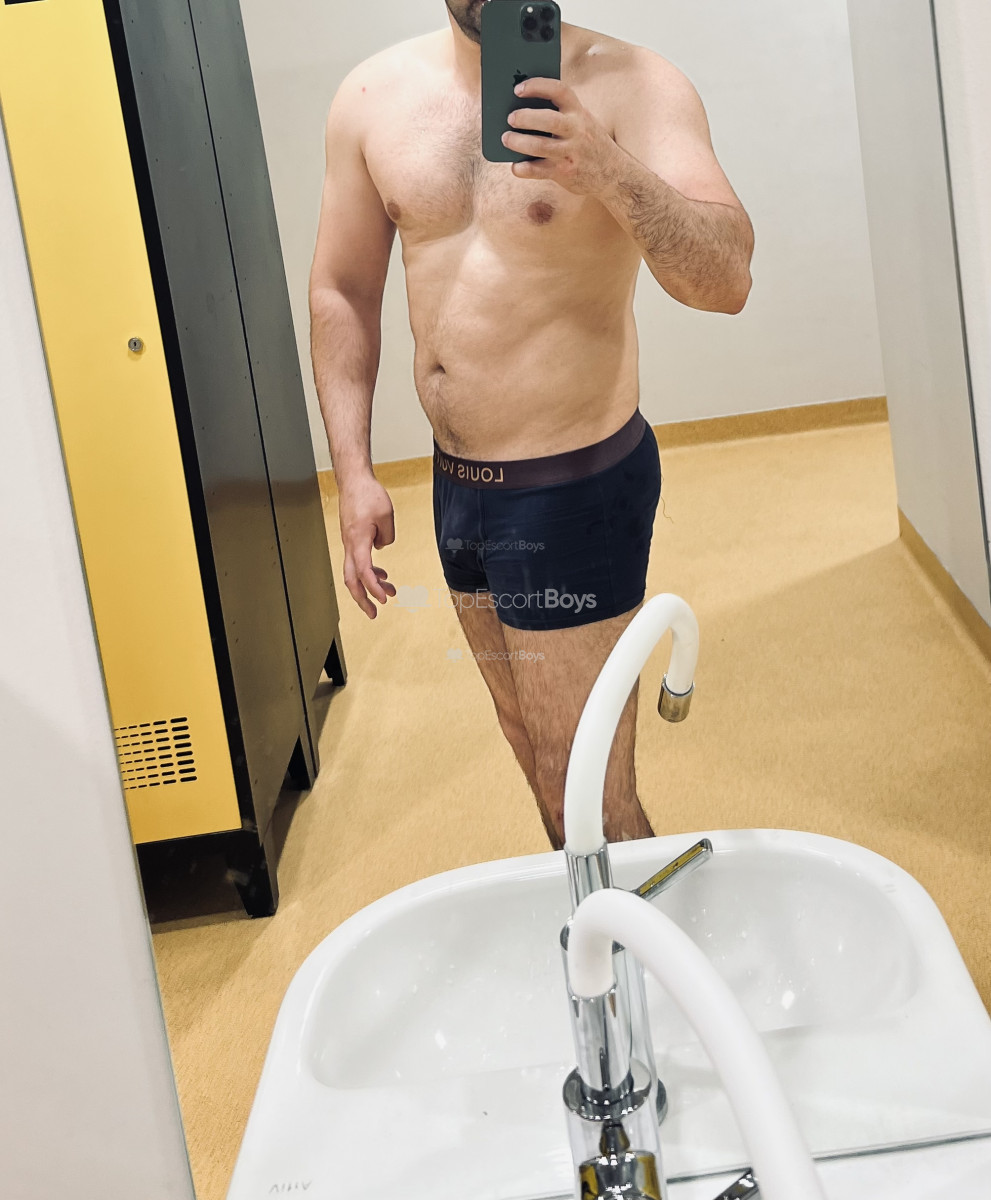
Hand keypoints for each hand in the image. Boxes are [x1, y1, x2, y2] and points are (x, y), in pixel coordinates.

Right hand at [338, 474, 396, 618]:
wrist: (353, 480)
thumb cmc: (368, 494)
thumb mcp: (387, 515)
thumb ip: (388, 536)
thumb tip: (383, 547)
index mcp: (358, 540)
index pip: (364, 572)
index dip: (373, 588)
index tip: (384, 599)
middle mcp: (350, 544)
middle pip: (351, 579)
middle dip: (362, 599)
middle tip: (374, 614)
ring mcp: (349, 542)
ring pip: (355, 572)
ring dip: (370, 586)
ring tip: (388, 594)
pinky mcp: (352, 539)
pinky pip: (358, 561)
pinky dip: (369, 571)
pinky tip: (382, 574)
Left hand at [502, 77, 621, 195]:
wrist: (614, 173)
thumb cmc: (589, 142)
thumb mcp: (583, 122)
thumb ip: (562, 114)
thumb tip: (524, 109)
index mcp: (579, 112)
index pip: (559, 91)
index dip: (537, 86)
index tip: (518, 88)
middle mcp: (576, 131)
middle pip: (548, 120)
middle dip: (526, 117)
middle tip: (510, 118)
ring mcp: (570, 153)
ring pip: (540, 146)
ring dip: (519, 143)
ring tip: (506, 139)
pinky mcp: (564, 173)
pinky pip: (539, 171)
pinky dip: (524, 169)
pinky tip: (515, 166)